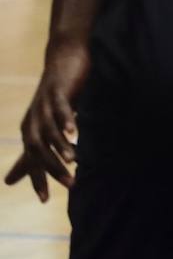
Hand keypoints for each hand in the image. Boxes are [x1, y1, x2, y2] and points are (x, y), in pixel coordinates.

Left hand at [7, 41, 87, 201]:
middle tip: (71, 184)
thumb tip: (11, 180)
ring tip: (73, 161)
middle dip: (53, 168)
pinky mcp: (57, 92)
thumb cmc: (57, 97)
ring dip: (61, 147)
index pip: (32, 161)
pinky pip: (60, 108)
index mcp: (30, 131)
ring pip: (49, 131)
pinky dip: (66, 120)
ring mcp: (44, 106)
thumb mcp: (46, 127)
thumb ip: (31, 153)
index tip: (45, 200)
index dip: (38, 180)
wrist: (64, 58)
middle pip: (39, 150)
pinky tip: (74, 131)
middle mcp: (33, 120)